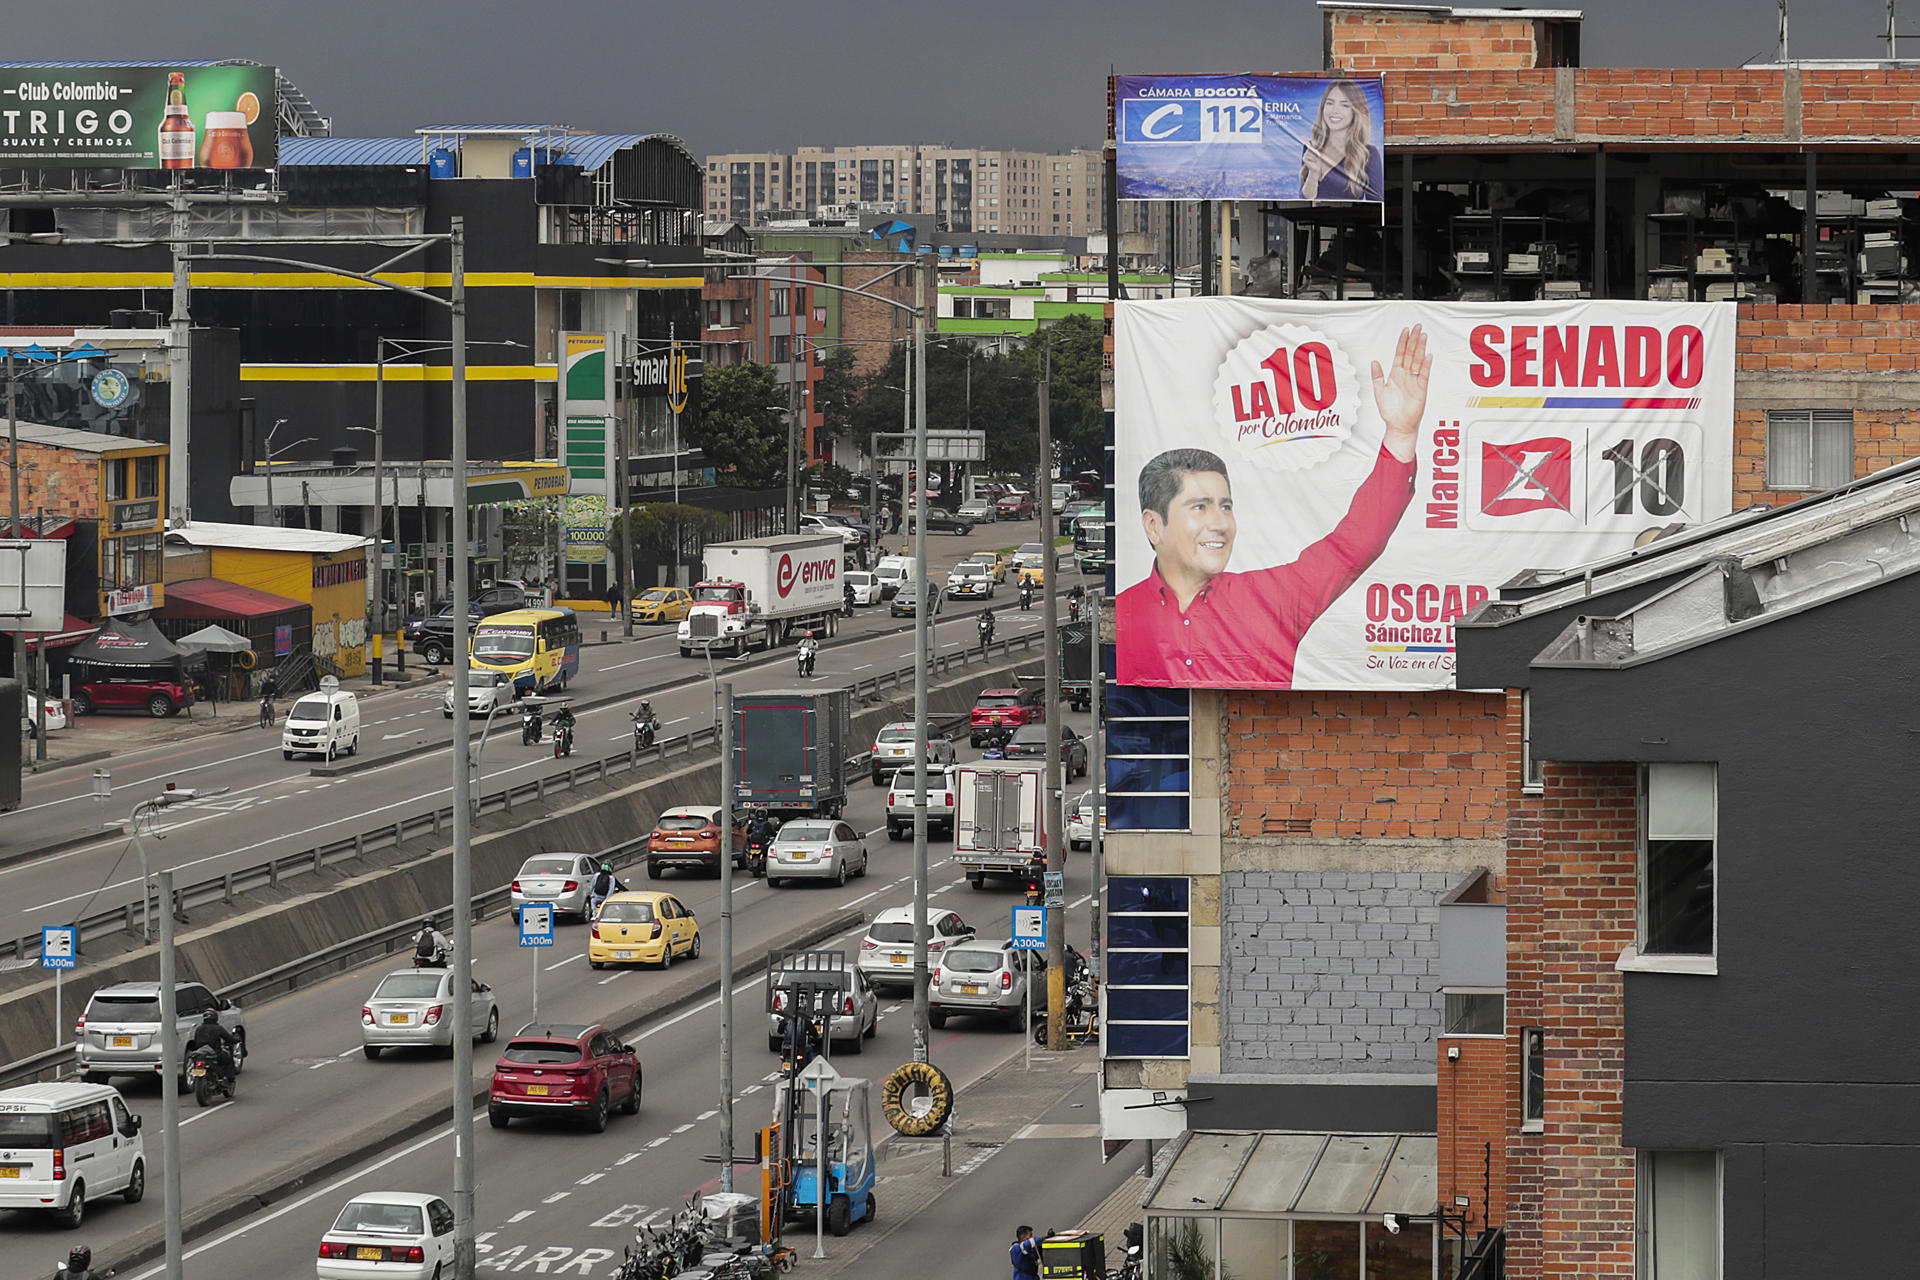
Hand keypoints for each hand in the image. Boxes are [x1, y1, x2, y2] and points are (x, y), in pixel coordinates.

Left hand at [1369, 325, 1431, 462]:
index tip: (1405, 331)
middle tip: (1417, 327)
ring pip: (1418, 361)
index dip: (1402, 342)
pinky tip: (1427, 356)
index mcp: (1395, 374)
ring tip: (1423, 336)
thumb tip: (1374, 362)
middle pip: (1410, 354)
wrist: (1398, 425)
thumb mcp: (1379, 392)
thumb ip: (1377, 376)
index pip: (1400, 354)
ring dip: (1420, 348)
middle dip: (1413, 340)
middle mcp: (1406, 375)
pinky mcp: (1421, 389)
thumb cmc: (1390, 411)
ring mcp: (1414, 381)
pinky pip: (1424, 375)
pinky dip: (1425, 365)